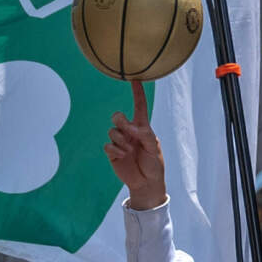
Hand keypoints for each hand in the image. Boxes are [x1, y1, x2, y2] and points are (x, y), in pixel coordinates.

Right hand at [105, 81, 166, 210]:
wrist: (146, 183)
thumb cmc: (153, 164)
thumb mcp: (154, 148)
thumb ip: (144, 135)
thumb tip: (130, 129)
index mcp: (142, 127)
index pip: (139, 106)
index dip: (137, 92)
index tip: (135, 79)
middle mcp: (129, 132)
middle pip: (117, 116)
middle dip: (120, 121)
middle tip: (128, 131)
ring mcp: (120, 142)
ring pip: (112, 131)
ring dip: (121, 140)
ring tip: (130, 151)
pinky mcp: (113, 153)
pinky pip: (108, 145)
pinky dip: (115, 150)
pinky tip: (122, 156)